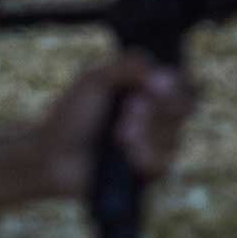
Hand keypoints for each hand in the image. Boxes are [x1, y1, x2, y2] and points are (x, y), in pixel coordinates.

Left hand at [33, 54, 194, 200]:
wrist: (51, 155)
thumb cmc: (71, 114)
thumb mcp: (96, 78)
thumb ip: (129, 64)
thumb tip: (163, 74)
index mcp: (148, 89)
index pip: (183, 82)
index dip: (177, 84)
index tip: (156, 86)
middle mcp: (157, 116)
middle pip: (184, 107)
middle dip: (157, 108)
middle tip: (129, 109)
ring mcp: (155, 145)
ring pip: (174, 136)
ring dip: (146, 133)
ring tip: (118, 135)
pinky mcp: (147, 172)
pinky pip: (163, 163)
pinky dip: (143, 155)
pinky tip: (125, 154)